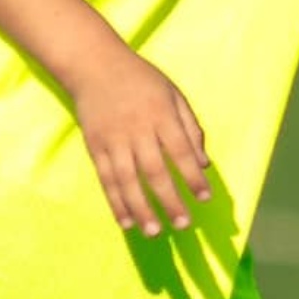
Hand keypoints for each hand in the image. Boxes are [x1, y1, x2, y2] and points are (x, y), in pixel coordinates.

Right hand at [74, 46, 212, 235]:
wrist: (94, 65)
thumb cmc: (142, 80)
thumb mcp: (174, 95)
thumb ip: (190, 128)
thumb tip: (203, 164)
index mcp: (161, 115)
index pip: (180, 151)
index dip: (192, 176)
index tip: (204, 198)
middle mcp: (136, 129)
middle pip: (154, 170)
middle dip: (169, 200)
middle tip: (183, 224)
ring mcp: (113, 140)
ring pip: (127, 180)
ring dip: (141, 208)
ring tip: (154, 232)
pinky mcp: (95, 147)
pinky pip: (106, 180)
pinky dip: (116, 203)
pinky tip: (126, 222)